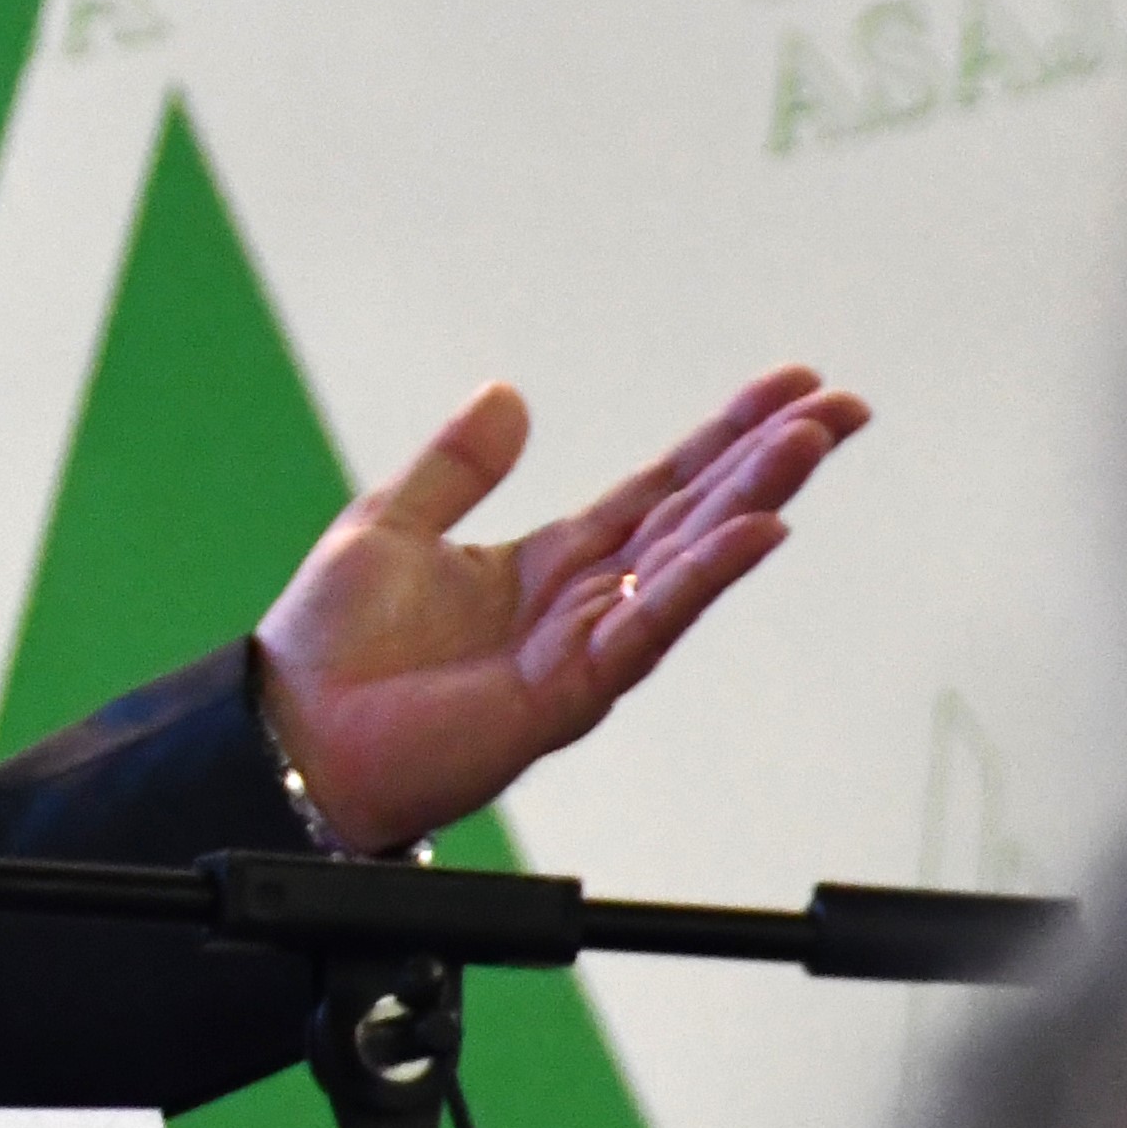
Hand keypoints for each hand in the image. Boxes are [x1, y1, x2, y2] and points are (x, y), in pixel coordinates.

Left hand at [254, 366, 865, 854]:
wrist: (287, 739)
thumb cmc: (327, 653)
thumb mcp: (389, 524)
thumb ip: (456, 467)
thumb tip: (507, 394)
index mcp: (544, 566)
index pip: (655, 490)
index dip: (720, 440)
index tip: (786, 388)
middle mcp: (579, 606)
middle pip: (693, 519)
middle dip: (766, 462)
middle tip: (838, 408)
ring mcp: (581, 650)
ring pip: (686, 564)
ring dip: (752, 502)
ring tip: (810, 445)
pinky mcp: (566, 692)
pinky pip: (648, 626)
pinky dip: (702, 577)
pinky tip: (758, 532)